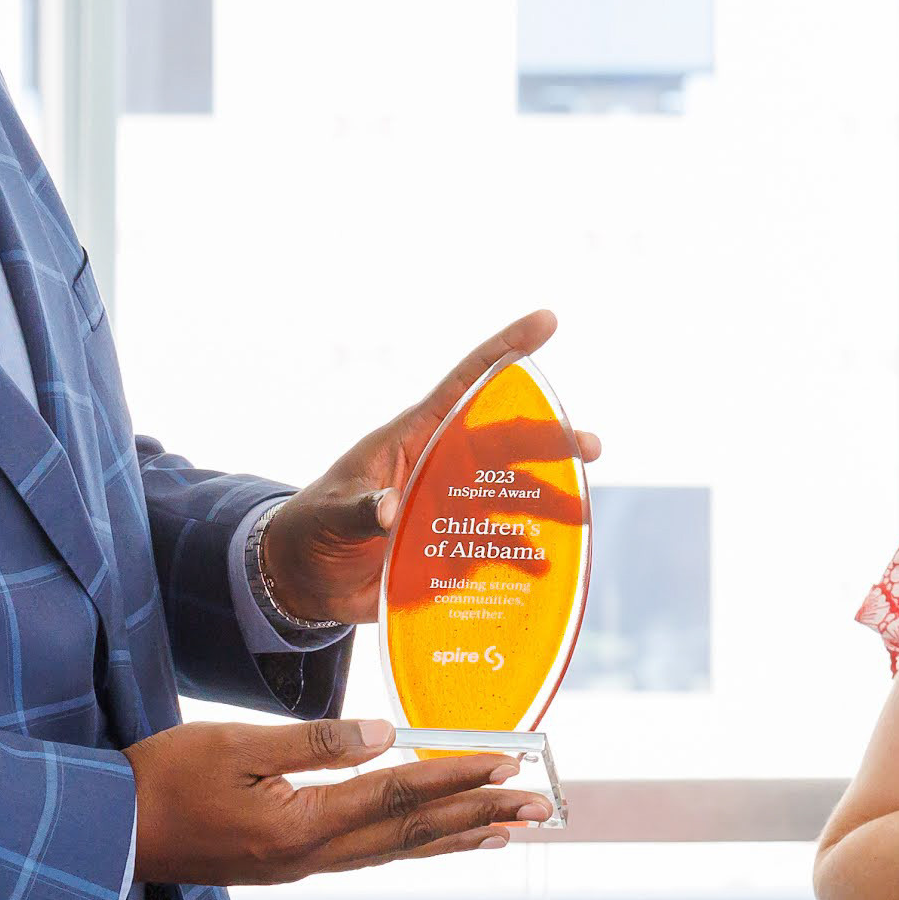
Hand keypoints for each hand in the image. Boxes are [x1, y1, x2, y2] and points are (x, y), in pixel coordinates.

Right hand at [130, 717, 550, 887]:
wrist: (112, 836)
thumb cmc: (161, 782)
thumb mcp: (233, 745)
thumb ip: (312, 742)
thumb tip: (384, 733)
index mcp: (301, 825)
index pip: (397, 794)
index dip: (455, 776)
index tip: (506, 762)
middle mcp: (313, 856)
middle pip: (412, 832)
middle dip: (479, 814)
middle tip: (539, 805)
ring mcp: (302, 866)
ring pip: (397, 849)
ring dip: (456, 836)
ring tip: (508, 827)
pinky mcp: (289, 864)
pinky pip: (371, 854)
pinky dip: (414, 844)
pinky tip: (434, 837)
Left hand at [246, 310, 603, 630]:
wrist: (307, 578)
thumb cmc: (313, 527)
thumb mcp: (330, 514)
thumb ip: (359, 509)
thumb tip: (387, 510)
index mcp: (413, 437)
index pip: (464, 383)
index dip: (505, 350)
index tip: (546, 321)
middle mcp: (440, 464)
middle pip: (503, 443)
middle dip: (549, 440)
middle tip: (591, 447)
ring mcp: (449, 505)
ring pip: (510, 495)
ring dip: (548, 500)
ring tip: (579, 513)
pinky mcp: (452, 546)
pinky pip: (496, 546)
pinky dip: (522, 555)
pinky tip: (544, 566)